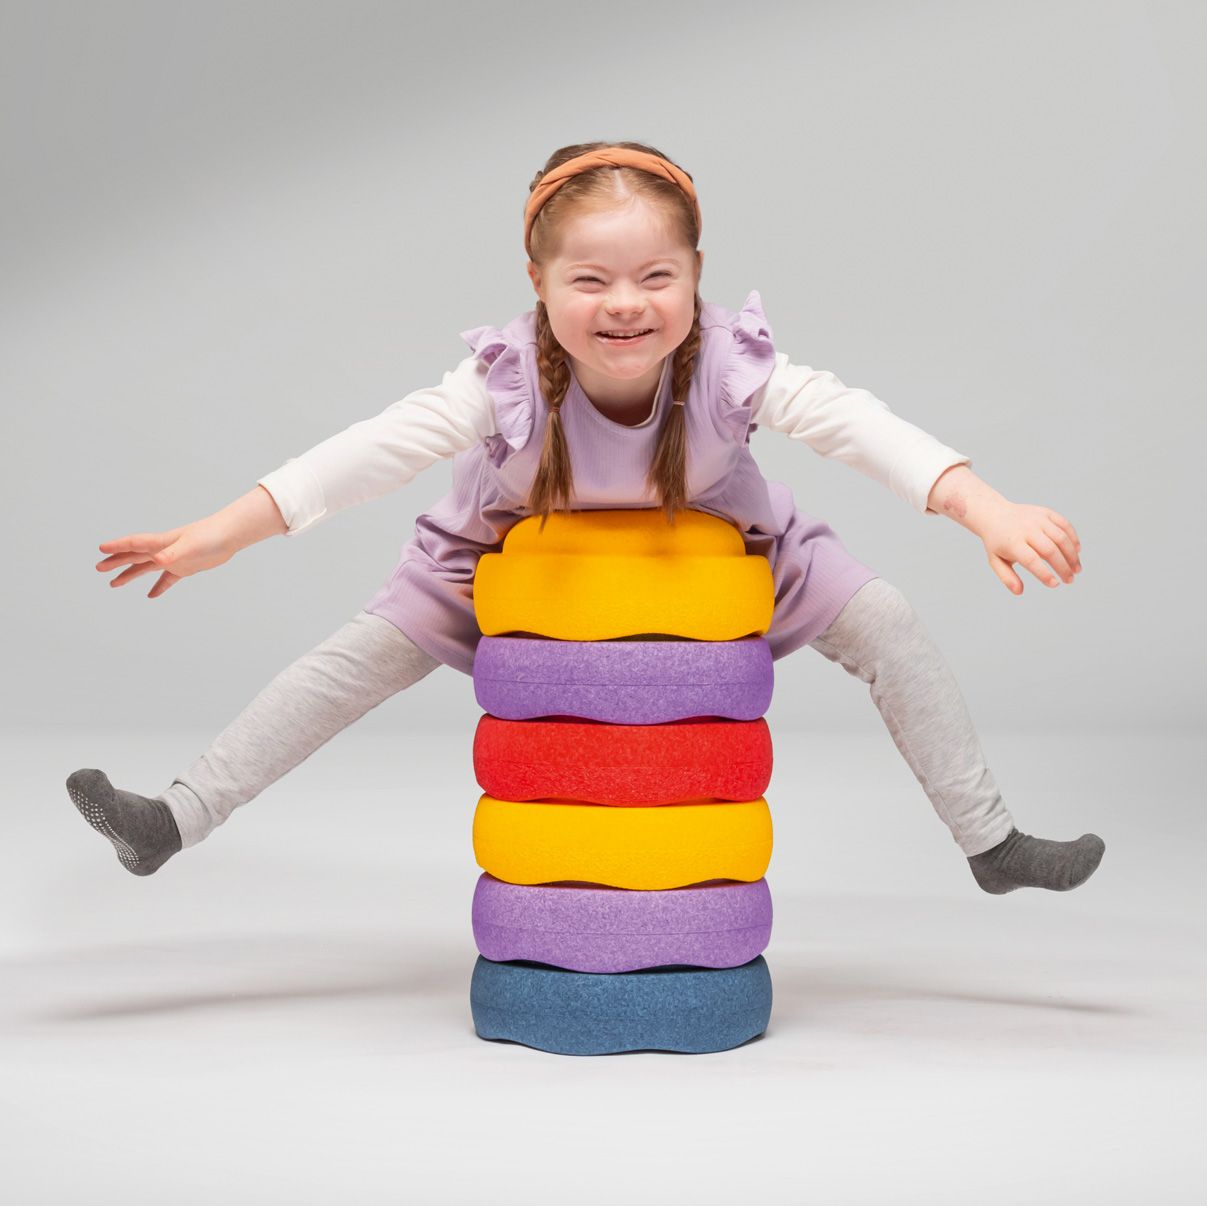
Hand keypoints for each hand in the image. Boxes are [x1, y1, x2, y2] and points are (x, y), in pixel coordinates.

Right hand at [95, 515, 237, 597]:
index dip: (117, 547)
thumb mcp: (190, 546)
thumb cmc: (210, 536)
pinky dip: (158, 586)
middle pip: (134, 556)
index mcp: (161, 543)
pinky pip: (167, 578)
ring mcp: (173, 558)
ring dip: (130, 574)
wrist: (229, 536)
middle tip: (98, 568)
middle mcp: (164, 550)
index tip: (101, 549)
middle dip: (116, 562)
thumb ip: (172, 554)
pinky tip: (151, 595)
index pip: (134, 544)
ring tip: (113, 583)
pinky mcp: (185, 567)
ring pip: (146, 567)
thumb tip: (158, 561)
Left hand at [976, 500, 1081, 594]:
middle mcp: (1026, 529)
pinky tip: (1077, 551)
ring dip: (1072, 555)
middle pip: (1050, 550)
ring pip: (1060, 537)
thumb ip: (1007, 577)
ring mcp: (1037, 518)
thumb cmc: (997, 542)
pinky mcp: (1046, 512)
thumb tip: (1019, 592)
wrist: (994, 514)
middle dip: (1063, 567)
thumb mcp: (996, 560)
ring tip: (1076, 569)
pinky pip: (1064, 524)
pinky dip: (1073, 537)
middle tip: (1070, 580)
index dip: (1045, 574)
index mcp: (1012, 542)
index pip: (1031, 560)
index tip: (1055, 584)